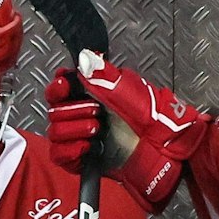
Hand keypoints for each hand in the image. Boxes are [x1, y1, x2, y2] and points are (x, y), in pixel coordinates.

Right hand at [45, 62, 207, 212]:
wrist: (164, 148)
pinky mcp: (81, 160)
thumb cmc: (152, 117)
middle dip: (73, 110)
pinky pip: (59, 156)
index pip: (60, 88)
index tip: (64, 86)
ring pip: (55, 133)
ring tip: (96, 129)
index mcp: (91, 94)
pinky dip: (69, 150)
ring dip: (74, 129)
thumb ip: (103, 75)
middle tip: (96, 112)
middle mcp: (82, 115)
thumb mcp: (129, 90)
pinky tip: (86, 147)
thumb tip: (85, 57)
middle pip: (54, 110)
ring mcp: (80, 137)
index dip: (58, 87)